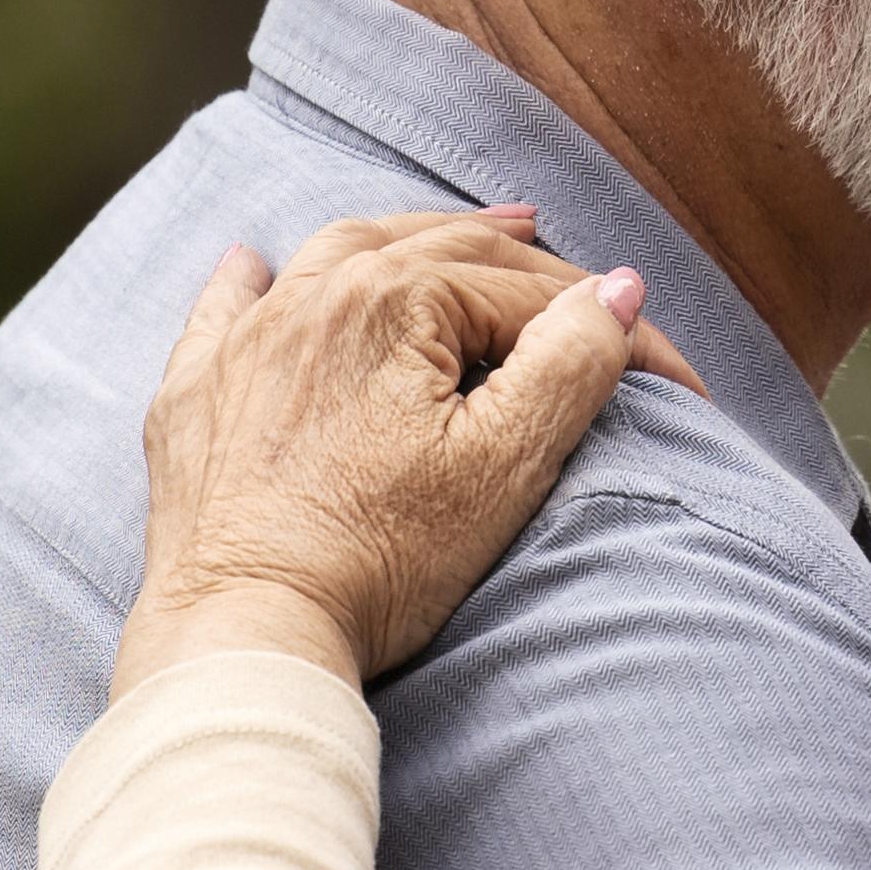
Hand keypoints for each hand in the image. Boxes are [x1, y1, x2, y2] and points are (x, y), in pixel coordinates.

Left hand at [107, 209, 701, 697]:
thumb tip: (617, 290)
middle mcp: (315, 297)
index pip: (532, 296)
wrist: (246, 631)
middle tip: (582, 287)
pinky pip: (224, 308)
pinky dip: (252, 279)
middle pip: (443, 253)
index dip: (613, 333)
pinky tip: (255, 261)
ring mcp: (247, 341)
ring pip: (341, 254)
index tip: (674, 385)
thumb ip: (571, 363)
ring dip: (412, 240)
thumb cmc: (381, 558)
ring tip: (462, 238)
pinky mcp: (196, 393)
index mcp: (396, 301)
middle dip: (526, 267)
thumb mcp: (505, 465)